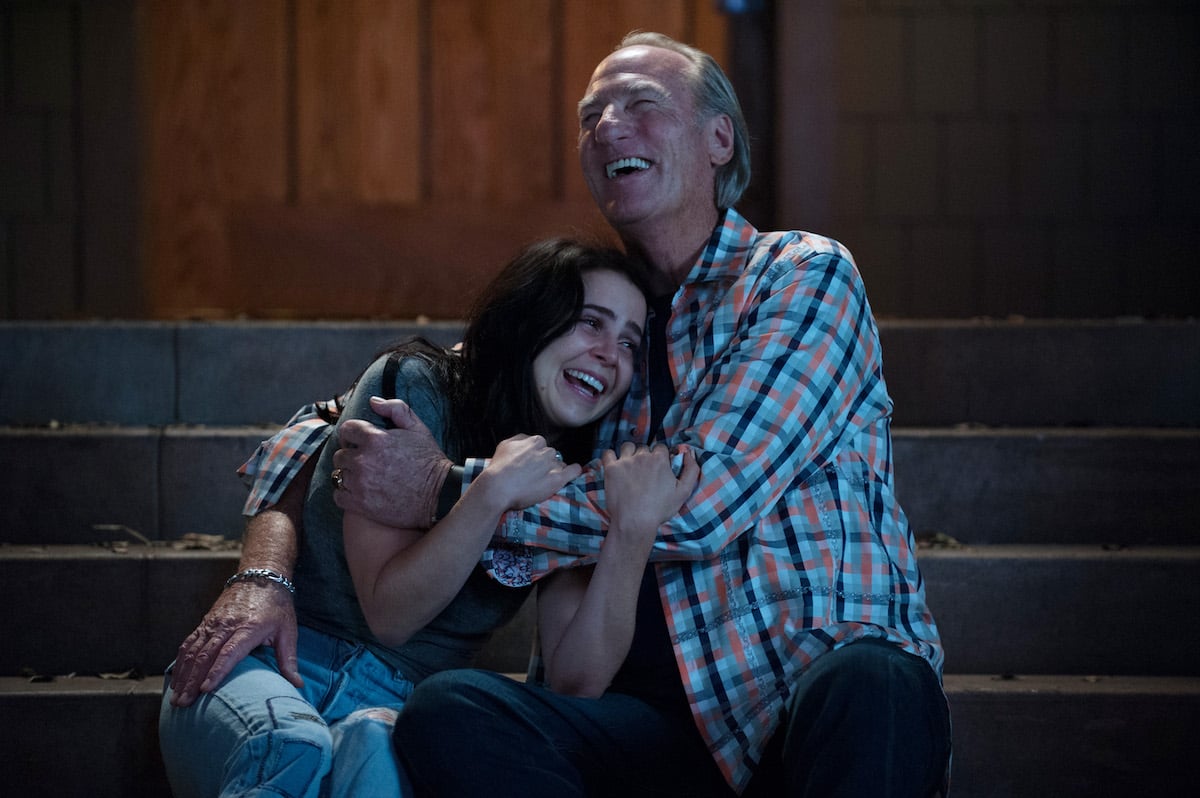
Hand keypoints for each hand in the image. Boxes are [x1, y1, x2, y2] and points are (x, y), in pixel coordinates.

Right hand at [168, 581, 299, 706]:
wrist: (261, 576)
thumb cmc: (277, 606)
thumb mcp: (288, 630)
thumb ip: (289, 659)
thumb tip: (297, 685)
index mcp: (249, 627)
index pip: (229, 652)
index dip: (217, 671)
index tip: (206, 690)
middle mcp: (227, 625)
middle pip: (205, 655)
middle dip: (193, 681)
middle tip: (183, 704)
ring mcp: (213, 623)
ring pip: (193, 651)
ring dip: (182, 675)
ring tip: (176, 698)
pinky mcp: (205, 622)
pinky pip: (189, 643)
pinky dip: (180, 662)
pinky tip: (176, 679)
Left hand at [332, 397, 452, 527]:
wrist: (439, 494)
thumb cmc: (429, 460)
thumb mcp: (418, 429)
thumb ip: (396, 408)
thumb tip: (373, 401)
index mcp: (375, 438)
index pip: (347, 430)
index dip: (353, 435)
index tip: (359, 443)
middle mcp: (363, 460)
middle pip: (340, 455)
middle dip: (350, 457)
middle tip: (364, 463)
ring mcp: (360, 483)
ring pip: (338, 475)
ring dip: (348, 475)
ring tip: (363, 478)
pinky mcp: (360, 504)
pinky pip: (339, 496)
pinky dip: (346, 494)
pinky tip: (360, 493)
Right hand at [475, 435, 582, 511]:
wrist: (498, 487)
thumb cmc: (499, 467)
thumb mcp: (505, 445)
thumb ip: (520, 439)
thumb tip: (529, 439)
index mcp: (535, 441)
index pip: (542, 446)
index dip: (536, 456)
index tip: (530, 465)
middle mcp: (546, 451)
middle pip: (551, 455)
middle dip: (545, 464)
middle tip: (534, 475)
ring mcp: (553, 465)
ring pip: (560, 464)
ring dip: (554, 471)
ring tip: (542, 482)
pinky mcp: (558, 479)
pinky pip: (574, 471)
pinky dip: (574, 471)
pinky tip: (572, 473)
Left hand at [601, 443, 698, 542]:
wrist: (635, 521)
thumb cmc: (660, 509)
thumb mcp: (684, 492)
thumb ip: (692, 470)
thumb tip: (690, 454)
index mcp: (659, 459)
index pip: (660, 448)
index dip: (659, 457)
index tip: (657, 468)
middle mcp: (642, 456)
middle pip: (643, 448)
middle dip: (644, 456)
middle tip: (643, 472)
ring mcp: (625, 461)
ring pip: (627, 447)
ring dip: (628, 453)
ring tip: (629, 467)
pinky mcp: (611, 469)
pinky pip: (608, 453)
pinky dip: (610, 456)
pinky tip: (614, 465)